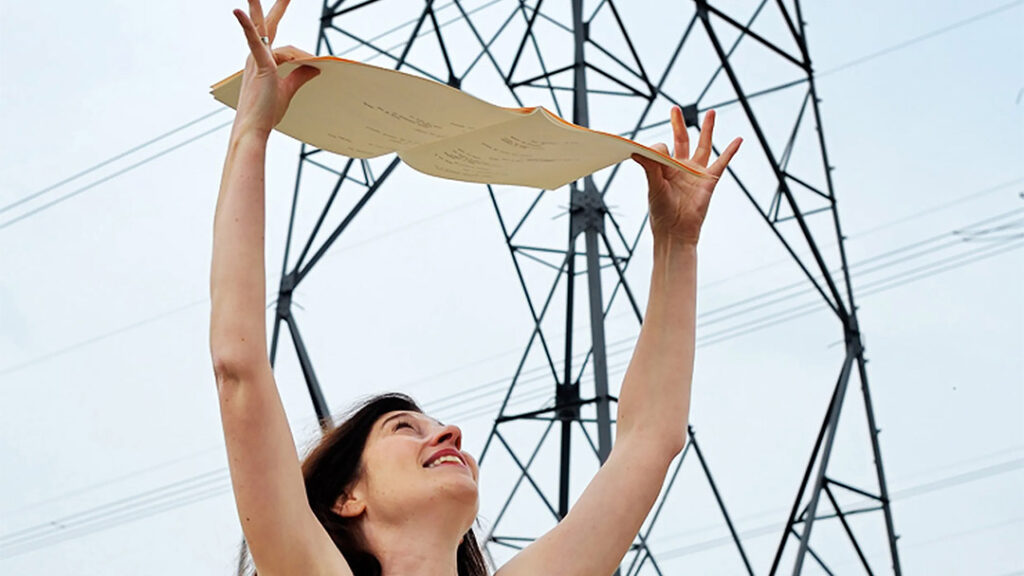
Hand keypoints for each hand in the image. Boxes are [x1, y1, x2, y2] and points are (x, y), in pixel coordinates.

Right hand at [230, 0, 320, 138]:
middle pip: (267, 26)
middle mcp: (256, 57)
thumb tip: (315, 66)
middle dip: (277, 8)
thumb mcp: (288, 90)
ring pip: (274, 37)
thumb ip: (300, 75)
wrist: (254, 128)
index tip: (314, 59)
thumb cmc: (266, 113)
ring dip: (287, 28)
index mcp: (262, 62)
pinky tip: (239, 11)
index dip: (302, 53)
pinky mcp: (259, 65)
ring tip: (288, 2)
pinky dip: (246, 26)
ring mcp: (256, 60)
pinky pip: (254, 41)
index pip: (285, 48)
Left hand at [631, 107, 741, 245]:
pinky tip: (737, 139)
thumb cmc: (661, 212)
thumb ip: (649, 167)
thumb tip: (636, 150)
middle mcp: (680, 168)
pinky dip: (730, 152)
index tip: (646, 153)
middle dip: (678, 124)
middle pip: (681, 140)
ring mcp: (696, 173)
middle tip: (674, 108)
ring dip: (707, 129)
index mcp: (664, 168)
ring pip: (703, 146)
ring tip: (711, 112)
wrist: (676, 231)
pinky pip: (721, 163)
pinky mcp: (709, 181)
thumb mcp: (653, 187)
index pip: (662, 149)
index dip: (657, 148)